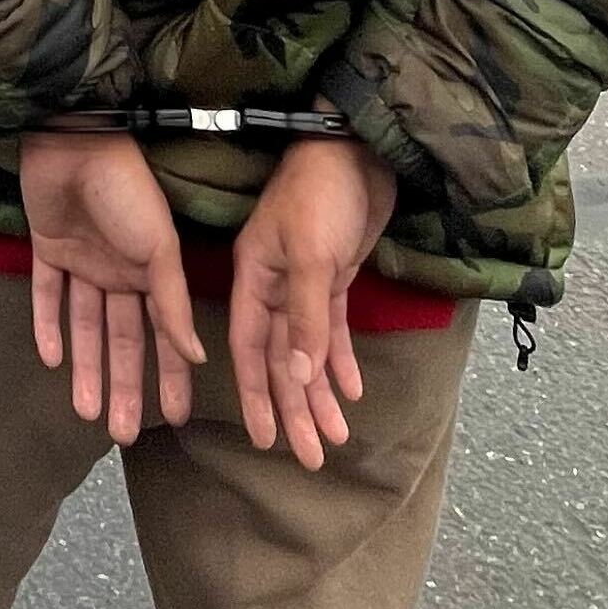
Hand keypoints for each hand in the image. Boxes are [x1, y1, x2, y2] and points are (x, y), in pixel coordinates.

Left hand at [18, 131, 201, 443]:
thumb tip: (197, 356)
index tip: (177, 415)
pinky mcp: (46, 249)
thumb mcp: (159, 249)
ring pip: (84, 327)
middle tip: (123, 433)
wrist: (74, 143)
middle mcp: (119, 272)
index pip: (164, 335)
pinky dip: (48, 326)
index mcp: (152, 271)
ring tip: (87, 412)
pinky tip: (51, 360)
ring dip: (85, 368)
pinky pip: (47, 296)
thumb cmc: (127, 191)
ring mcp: (82, 262)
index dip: (171, 374)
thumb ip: (173, 303)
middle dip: (124, 385)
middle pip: (122, 340)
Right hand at [227, 136, 399, 470]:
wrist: (357, 150)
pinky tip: (350, 391)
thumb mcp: (311, 255)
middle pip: (282, 359)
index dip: (256, 394)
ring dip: (321, 393)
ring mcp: (305, 283)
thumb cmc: (322, 194)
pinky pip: (333, 330)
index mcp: (255, 278)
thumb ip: (304, 317)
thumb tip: (299, 377)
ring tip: (335, 437)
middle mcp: (274, 286)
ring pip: (309, 351)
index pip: (251, 349)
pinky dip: (341, 361)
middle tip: (309, 457)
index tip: (264, 439)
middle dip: (295, 408)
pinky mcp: (334, 276)